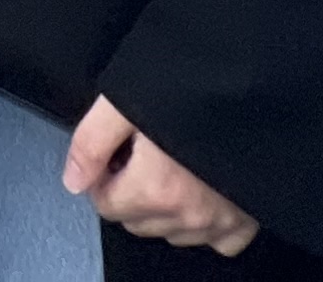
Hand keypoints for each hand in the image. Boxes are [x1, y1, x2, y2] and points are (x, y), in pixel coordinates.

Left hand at [65, 96, 257, 256]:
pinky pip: (218, 240)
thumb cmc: (188, 84)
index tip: (114, 153)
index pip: (106, 205)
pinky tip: (201, 191)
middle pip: (137, 221)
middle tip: (143, 153)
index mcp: (157, 187)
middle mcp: (190, 213)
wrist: (249, 85)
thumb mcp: (123, 100)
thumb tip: (73, 181)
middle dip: (131, 192)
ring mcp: (222, 221)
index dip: (103, 175)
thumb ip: (91, 143)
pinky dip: (205, 223)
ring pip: (172, 232)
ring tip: (173, 166)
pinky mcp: (248, 220)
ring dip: (165, 208)